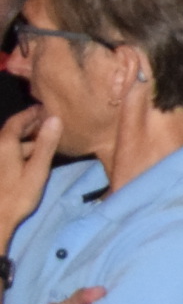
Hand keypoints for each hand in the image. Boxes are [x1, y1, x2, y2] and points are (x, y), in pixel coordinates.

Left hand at [0, 107, 61, 232]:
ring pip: (10, 144)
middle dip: (29, 125)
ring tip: (44, 141)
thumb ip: (46, 144)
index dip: (31, 113)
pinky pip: (8, 153)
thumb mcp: (37, 170)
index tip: (45, 108)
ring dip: (26, 140)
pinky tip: (31, 158)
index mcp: (5, 144)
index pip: (17, 121)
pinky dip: (20, 151)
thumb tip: (55, 118)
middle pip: (12, 131)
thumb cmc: (17, 195)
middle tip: (48, 122)